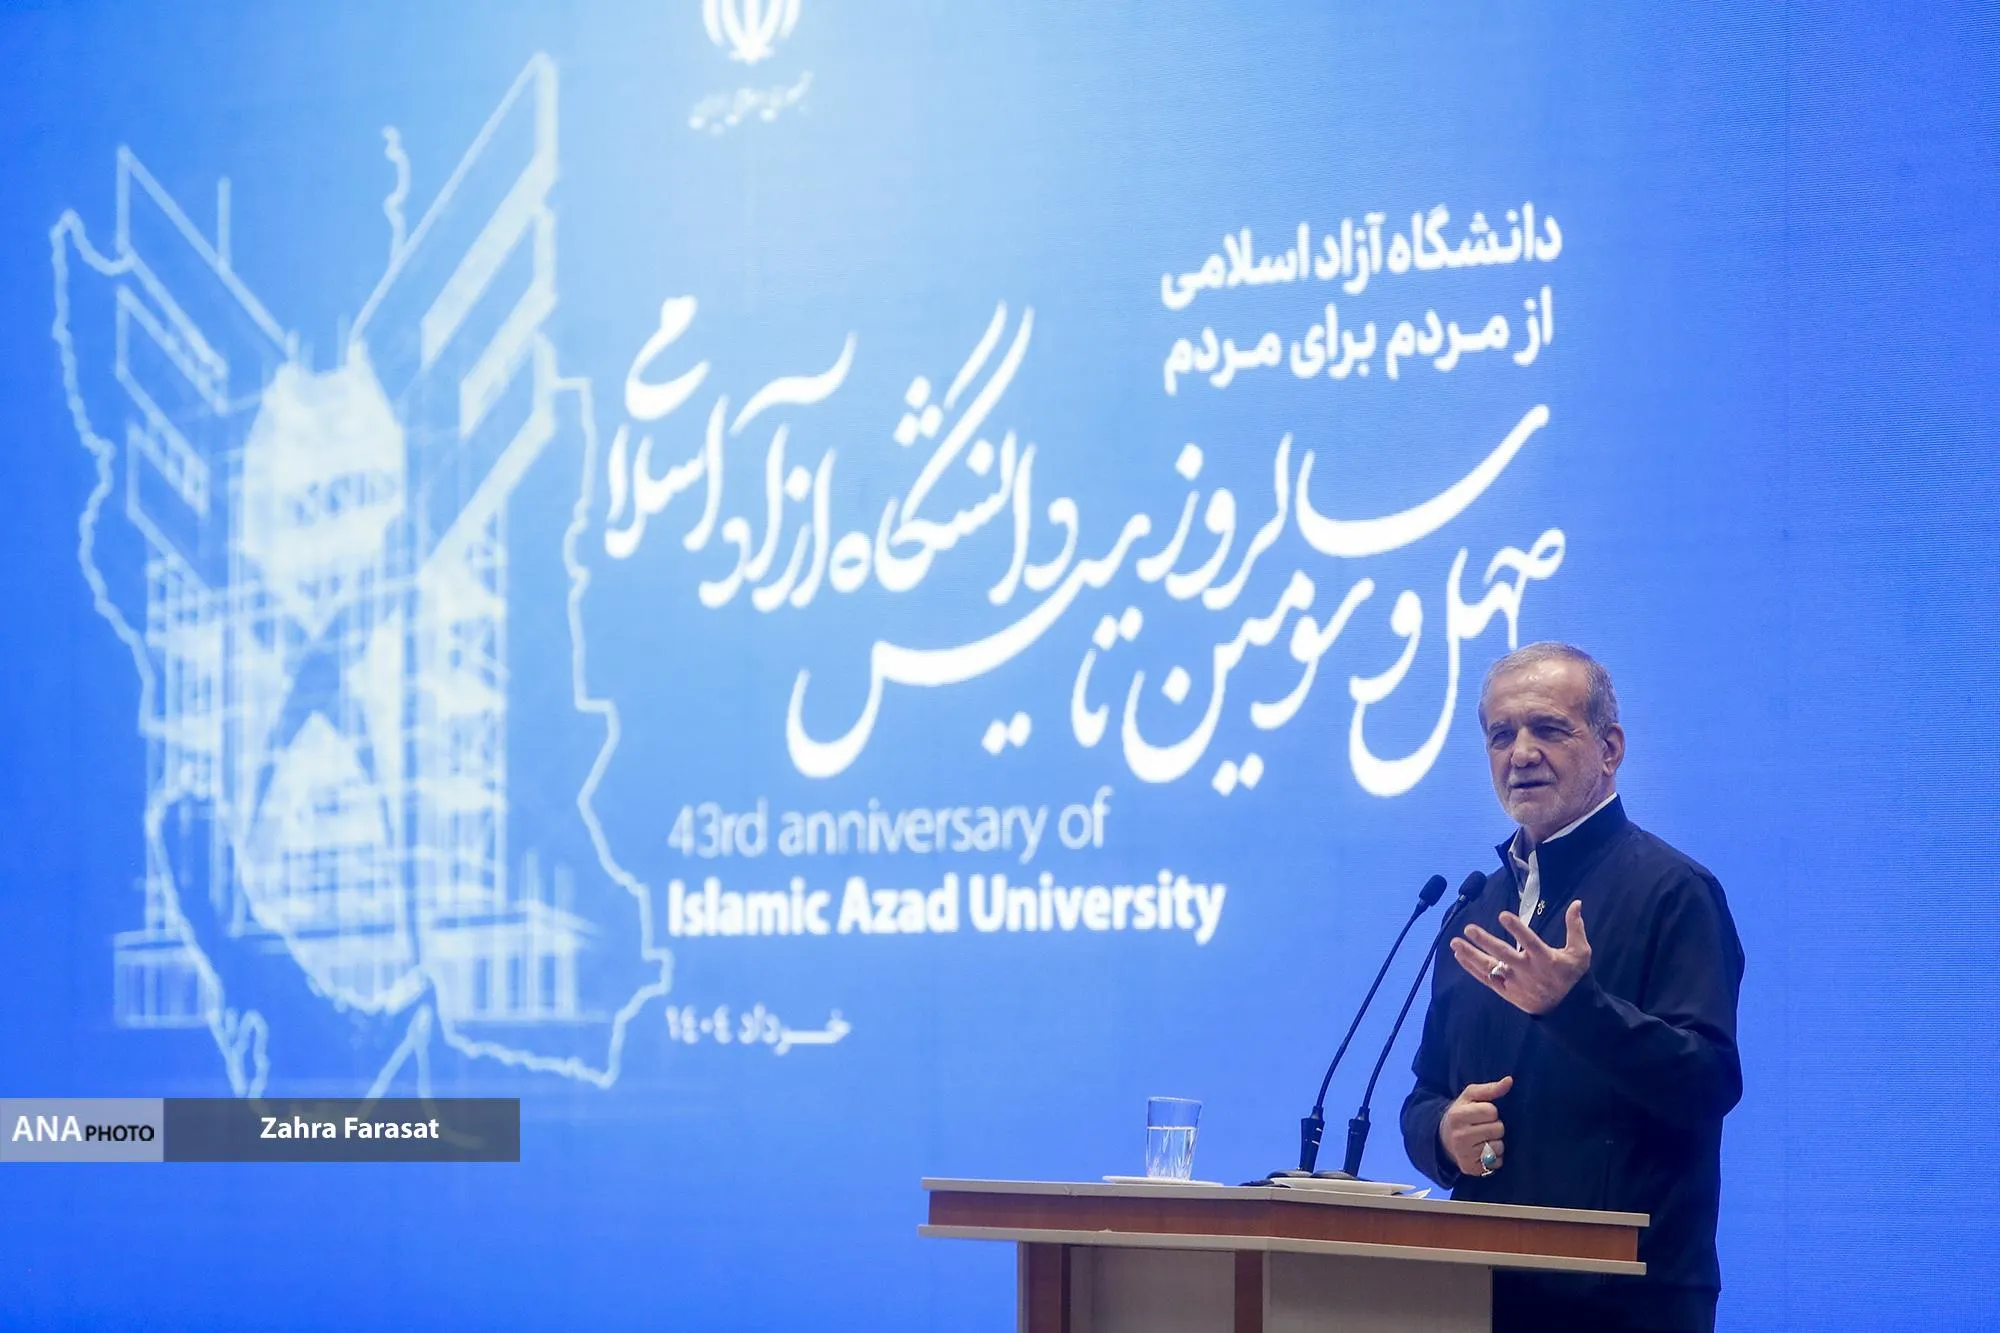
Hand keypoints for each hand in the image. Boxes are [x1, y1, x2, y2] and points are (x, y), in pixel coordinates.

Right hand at [1440, 1076, 1512, 1176]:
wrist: (1444, 1138)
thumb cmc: (1462, 1114)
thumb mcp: (1470, 1097)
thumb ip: (1490, 1088)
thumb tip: (1509, 1080)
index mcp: (1457, 1115)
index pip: (1492, 1111)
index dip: (1491, 1111)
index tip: (1482, 1114)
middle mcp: (1459, 1136)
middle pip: (1498, 1129)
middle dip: (1495, 1127)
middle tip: (1483, 1127)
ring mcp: (1464, 1154)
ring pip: (1499, 1147)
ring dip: (1496, 1143)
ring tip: (1483, 1140)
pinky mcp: (1470, 1168)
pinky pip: (1496, 1163)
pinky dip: (1494, 1158)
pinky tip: (1483, 1152)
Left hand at [1449, 900, 1591, 1015]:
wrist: (1567, 1007)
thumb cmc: (1571, 975)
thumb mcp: (1580, 952)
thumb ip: (1575, 928)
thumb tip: (1577, 903)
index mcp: (1545, 958)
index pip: (1529, 941)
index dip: (1517, 929)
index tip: (1503, 915)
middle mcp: (1527, 970)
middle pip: (1504, 954)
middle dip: (1485, 941)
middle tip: (1469, 928)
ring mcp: (1515, 982)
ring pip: (1490, 968)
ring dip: (1471, 955)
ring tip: (1455, 942)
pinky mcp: (1507, 992)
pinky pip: (1486, 979)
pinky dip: (1472, 968)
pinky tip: (1460, 955)